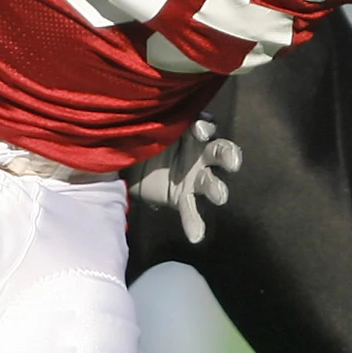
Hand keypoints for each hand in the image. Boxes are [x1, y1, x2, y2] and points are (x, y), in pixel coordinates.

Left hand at [128, 118, 241, 243]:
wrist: (128, 163)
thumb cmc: (139, 136)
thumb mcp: (138, 127)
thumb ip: (137, 124)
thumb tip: (118, 117)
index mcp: (188, 131)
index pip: (203, 125)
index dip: (204, 127)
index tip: (200, 130)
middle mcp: (198, 153)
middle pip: (219, 151)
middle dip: (228, 155)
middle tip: (232, 163)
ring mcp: (193, 177)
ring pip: (210, 181)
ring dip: (217, 188)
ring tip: (220, 197)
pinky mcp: (183, 198)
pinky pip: (190, 211)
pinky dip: (194, 223)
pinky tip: (196, 235)